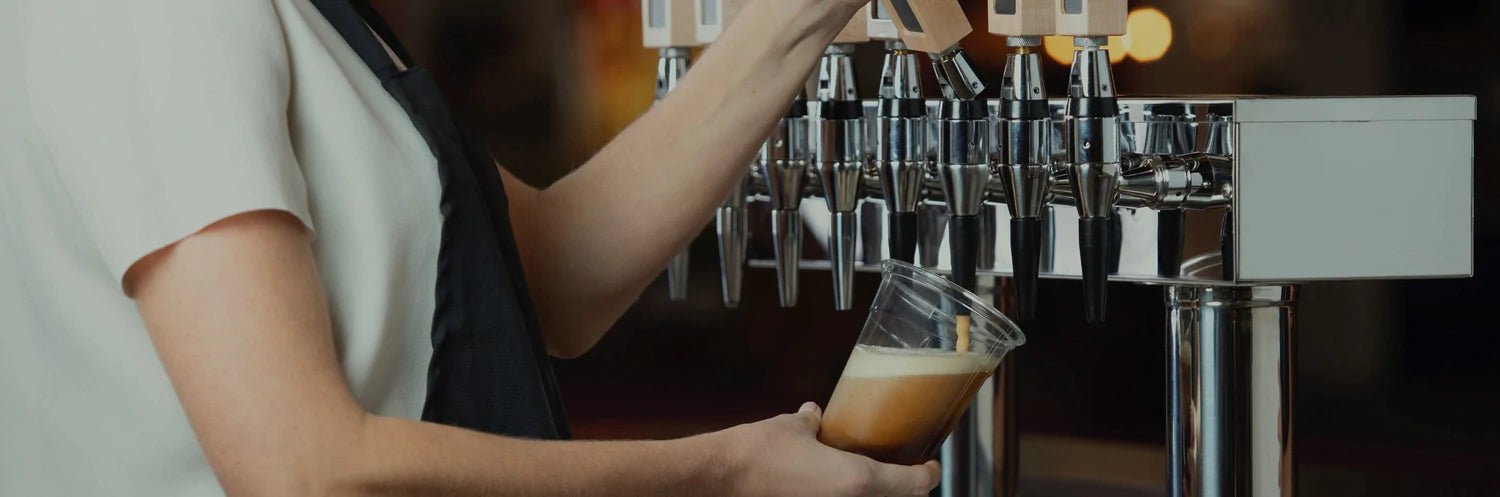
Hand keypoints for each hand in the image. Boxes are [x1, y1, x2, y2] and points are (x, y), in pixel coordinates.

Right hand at [716, 402, 940, 496]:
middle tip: (903, 471)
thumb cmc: (757, 454)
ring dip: (876, 492)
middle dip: (905, 488)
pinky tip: (833, 486)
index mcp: (857, 481)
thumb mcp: (791, 429)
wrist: (719, 479)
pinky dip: (846, 495)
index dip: (929, 474)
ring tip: (868, 478)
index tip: (930, 464)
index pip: (915, 485)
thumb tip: (815, 416)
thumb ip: (812, 424)